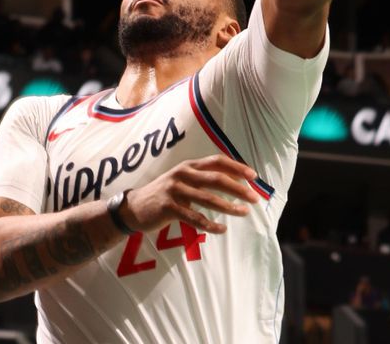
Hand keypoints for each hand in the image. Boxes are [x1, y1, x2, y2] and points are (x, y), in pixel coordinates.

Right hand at [120, 155, 260, 234]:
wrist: (134, 207)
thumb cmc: (165, 194)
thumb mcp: (182, 180)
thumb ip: (203, 178)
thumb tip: (234, 182)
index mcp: (189, 165)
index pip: (217, 161)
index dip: (237, 167)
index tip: (254, 176)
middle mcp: (182, 174)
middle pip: (216, 178)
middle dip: (238, 188)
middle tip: (255, 198)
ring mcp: (175, 190)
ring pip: (207, 198)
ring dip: (229, 206)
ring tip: (244, 212)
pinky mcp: (168, 207)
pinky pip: (194, 218)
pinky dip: (210, 225)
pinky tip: (222, 229)